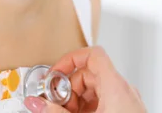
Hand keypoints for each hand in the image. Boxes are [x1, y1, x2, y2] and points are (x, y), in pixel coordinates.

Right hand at [23, 46, 145, 112]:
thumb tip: (35, 103)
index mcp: (115, 86)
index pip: (93, 55)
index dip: (70, 60)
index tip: (54, 76)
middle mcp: (123, 89)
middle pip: (90, 74)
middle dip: (69, 88)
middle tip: (56, 105)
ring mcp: (126, 101)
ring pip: (95, 89)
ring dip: (77, 100)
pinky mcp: (126, 112)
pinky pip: (103, 102)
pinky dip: (88, 108)